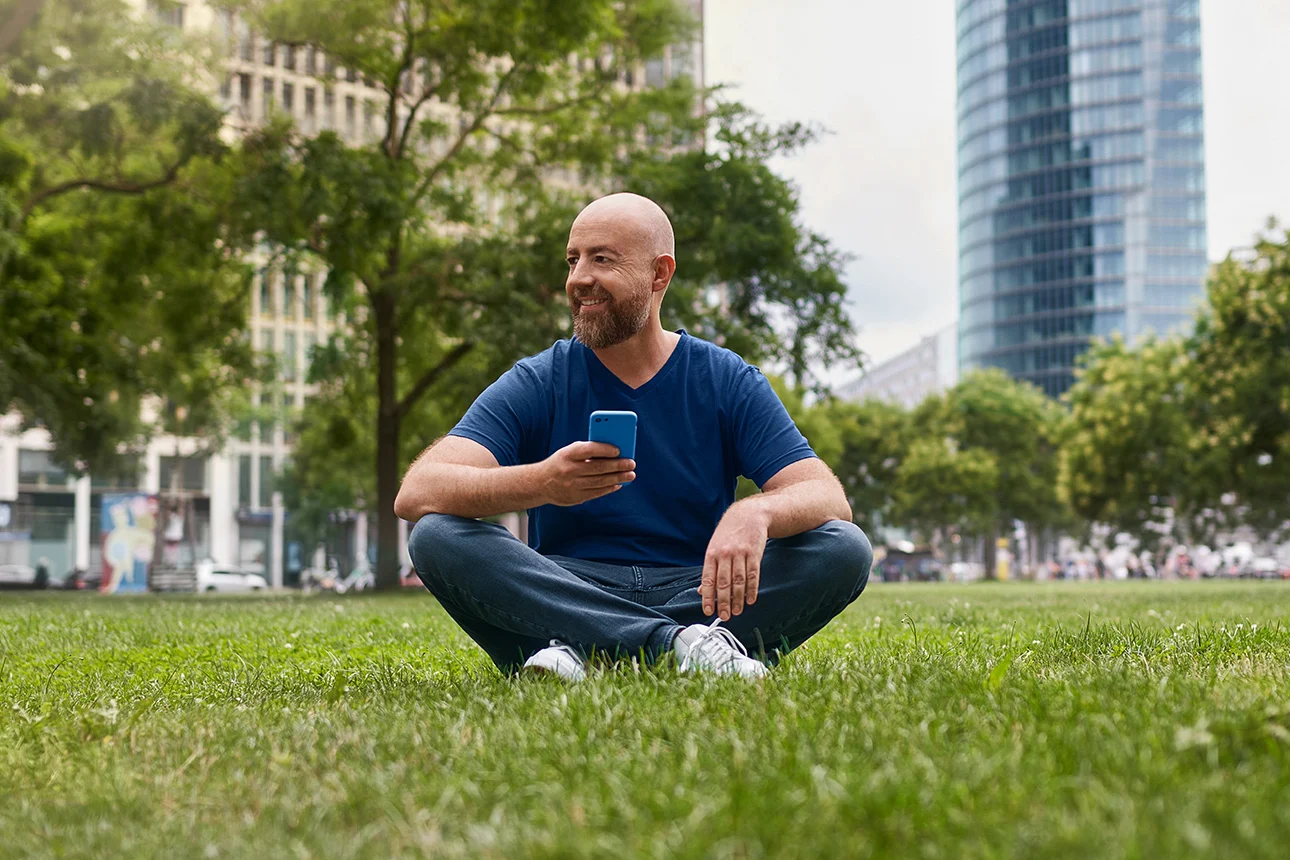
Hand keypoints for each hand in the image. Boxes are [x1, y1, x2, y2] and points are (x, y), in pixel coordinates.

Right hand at [541, 441, 635, 506]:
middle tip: (632, 463)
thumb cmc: (561, 463)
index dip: (605, 449)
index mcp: (567, 454)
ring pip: (600, 482)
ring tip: (630, 475)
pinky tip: (618, 484)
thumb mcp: (569, 452)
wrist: (540, 483)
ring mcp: (572, 485)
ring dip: (618, 478)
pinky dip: (609, 488)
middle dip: (617, 466)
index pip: (589, 450)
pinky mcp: (575, 498)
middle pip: (598, 468)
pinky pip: (596, 493)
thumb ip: (588, 451)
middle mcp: (569, 470)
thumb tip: (614, 454)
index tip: (619, 450)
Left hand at [698, 503, 768, 619]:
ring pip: (738, 582)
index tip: (708, 610)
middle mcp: (725, 554)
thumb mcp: (714, 548)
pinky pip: (753, 575)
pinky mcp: (754, 554)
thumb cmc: (729, 533)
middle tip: (725, 616)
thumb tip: (702, 591)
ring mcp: (740, 554)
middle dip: (723, 602)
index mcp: (711, 554)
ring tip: (737, 611)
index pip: (708, 580)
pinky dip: (752, 590)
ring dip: (738, 599)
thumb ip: (710, 570)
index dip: (708, 597)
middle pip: (724, 583)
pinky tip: (750, 599)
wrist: (748, 515)